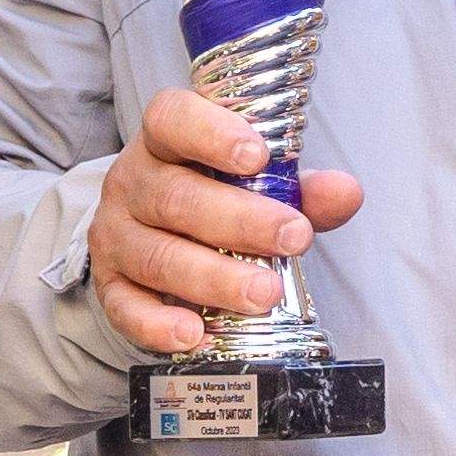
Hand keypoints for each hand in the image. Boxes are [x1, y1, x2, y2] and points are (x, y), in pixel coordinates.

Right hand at [89, 84, 361, 356]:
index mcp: (166, 142)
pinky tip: (195, 335)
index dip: (212, 134)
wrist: (146, 233)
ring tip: (264, 295)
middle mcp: (132, 183)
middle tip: (294, 239)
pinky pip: (125, 308)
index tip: (258, 156)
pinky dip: (158, 325)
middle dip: (239, 221)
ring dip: (213, 278)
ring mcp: (115, 235)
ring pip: (157, 256)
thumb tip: (345, 192)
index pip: (172, 120)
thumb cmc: (212, 196)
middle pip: (175, 197)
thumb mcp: (254, 182)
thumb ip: (300, 187)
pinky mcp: (109, 285)